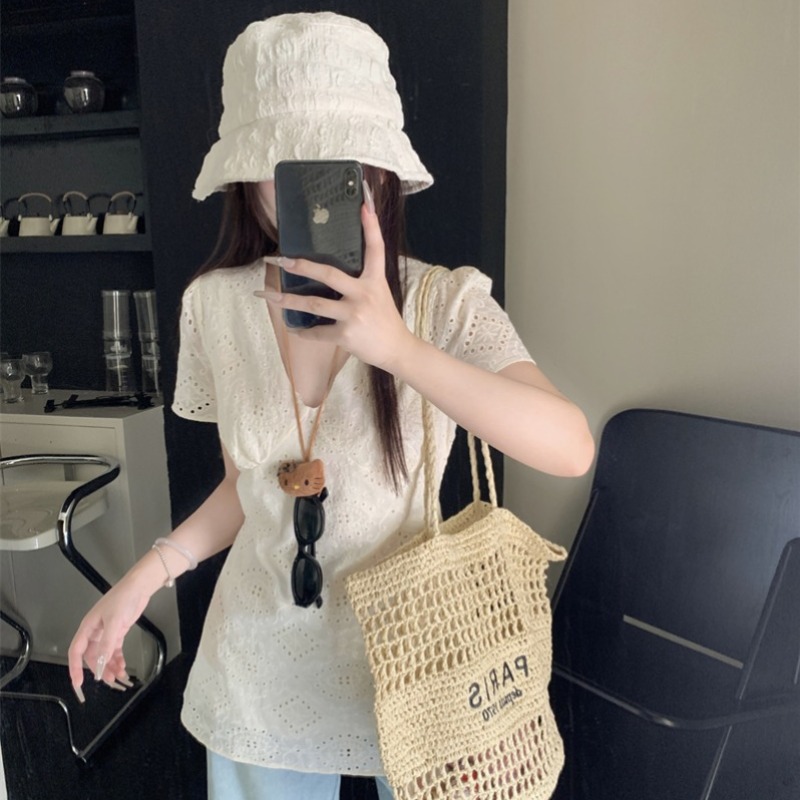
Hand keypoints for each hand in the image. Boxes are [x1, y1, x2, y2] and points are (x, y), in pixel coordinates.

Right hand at [68, 575, 149, 700]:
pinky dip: (117, 659)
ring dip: (109, 666)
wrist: (139, 587)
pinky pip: (114, 650)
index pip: (76, 651)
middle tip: (108, 680)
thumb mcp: (113, 621)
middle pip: (92, 656)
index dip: (75, 668)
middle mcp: (94, 632)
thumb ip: (106, 644)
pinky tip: (122, 666)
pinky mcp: (118, 632)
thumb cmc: (123, 599)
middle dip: (99, 669)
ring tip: (118, 676)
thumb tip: (100, 664)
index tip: (78, 683)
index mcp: (87, 628)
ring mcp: (106, 633)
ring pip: (104, 655)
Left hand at [258, 204, 416, 371]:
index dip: (371, 227)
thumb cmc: (384, 321)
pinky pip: (317, 331)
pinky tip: (294, 328)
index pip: (376, 249)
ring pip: (314, 305)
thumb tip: (331, 273)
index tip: (364, 206)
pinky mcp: (346, 335)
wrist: (396, 350)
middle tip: (281, 260)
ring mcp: (354, 315)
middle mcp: (364, 295)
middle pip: (329, 275)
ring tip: (268, 296)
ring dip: (288, 300)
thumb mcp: (379, 295)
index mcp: (375, 281)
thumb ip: (361, 282)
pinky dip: (304, 331)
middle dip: (302, 267)